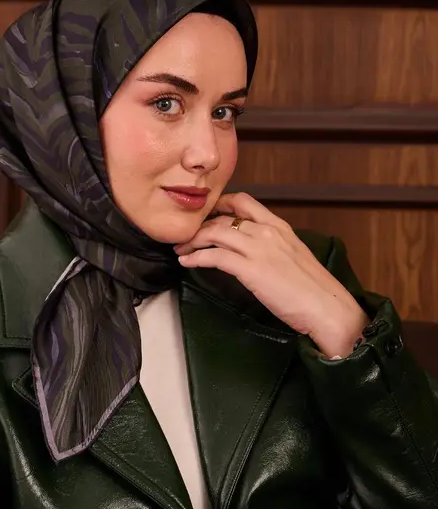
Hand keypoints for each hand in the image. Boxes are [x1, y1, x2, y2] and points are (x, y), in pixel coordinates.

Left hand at [174, 192, 368, 357]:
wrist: (327, 307)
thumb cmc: (314, 289)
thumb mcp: (293, 257)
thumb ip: (273, 247)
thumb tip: (253, 252)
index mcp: (279, 226)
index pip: (244, 202)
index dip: (219, 204)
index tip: (206, 213)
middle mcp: (267, 231)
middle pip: (223, 218)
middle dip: (200, 226)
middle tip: (187, 237)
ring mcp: (258, 249)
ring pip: (215, 233)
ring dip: (193, 241)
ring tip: (182, 250)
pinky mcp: (250, 269)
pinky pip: (214, 257)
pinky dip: (196, 258)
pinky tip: (187, 263)